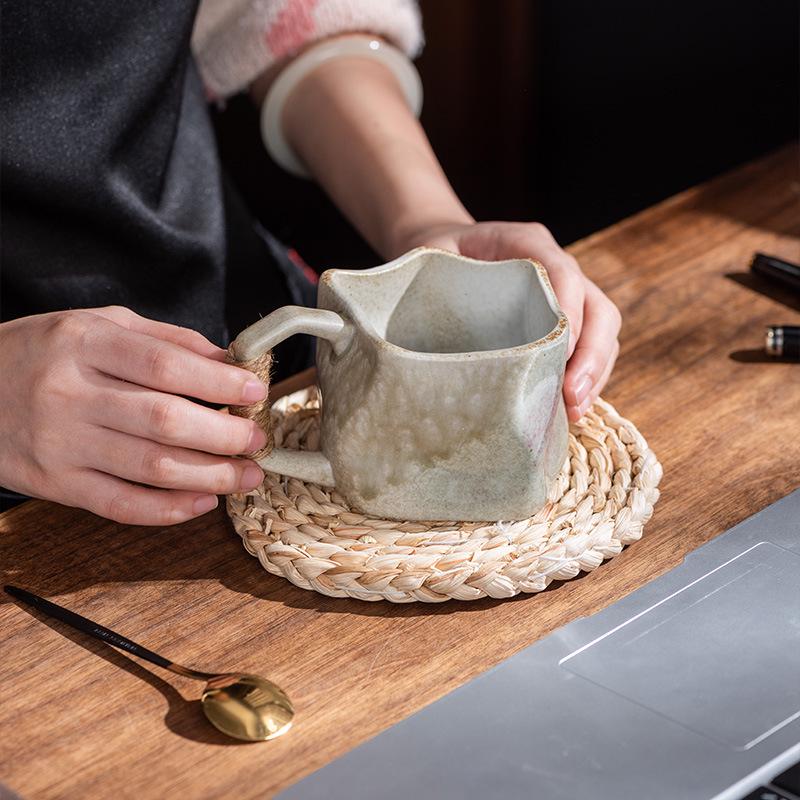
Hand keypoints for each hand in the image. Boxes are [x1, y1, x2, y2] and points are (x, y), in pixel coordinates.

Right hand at [0, 307, 268, 524]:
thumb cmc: (42, 352)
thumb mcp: (96, 325)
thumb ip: (164, 339)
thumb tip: (227, 361)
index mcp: (85, 343)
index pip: (166, 366)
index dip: (220, 383)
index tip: (255, 394)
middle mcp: (70, 392)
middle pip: (165, 419)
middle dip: (225, 435)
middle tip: (257, 441)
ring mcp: (60, 442)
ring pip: (150, 467)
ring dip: (211, 475)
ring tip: (247, 475)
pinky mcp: (53, 483)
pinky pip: (120, 504)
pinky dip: (168, 509)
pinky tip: (203, 502)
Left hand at [399, 221, 621, 420]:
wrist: (445, 246)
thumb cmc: (436, 254)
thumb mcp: (429, 257)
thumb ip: (436, 281)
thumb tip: (433, 333)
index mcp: (526, 241)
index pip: (562, 273)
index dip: (569, 313)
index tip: (560, 353)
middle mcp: (557, 265)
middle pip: (598, 308)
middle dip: (592, 355)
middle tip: (572, 395)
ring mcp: (567, 293)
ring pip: (603, 330)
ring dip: (594, 372)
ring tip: (574, 410)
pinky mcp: (565, 319)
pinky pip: (591, 347)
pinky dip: (587, 377)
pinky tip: (570, 407)